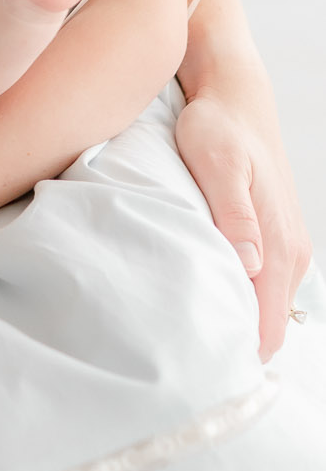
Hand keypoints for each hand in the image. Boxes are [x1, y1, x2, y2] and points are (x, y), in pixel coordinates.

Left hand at [176, 78, 311, 359]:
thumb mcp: (218, 164)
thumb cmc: (218, 127)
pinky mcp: (271, 238)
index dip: (239, 355)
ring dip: (233, 322)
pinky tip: (203, 300)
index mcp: (278, 245)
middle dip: (232, 346)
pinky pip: (259, 286)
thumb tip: (247, 262)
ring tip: (186, 337)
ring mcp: (283, 247)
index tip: (201, 376)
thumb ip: (234, 214)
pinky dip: (236, 298)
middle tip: (182, 364)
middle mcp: (289, 253)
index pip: (268, 326)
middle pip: (268, 325)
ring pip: (264, 306)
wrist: (232, 95)